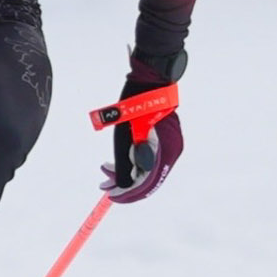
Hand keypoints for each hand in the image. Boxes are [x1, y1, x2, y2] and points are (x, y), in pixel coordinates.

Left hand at [99, 61, 184, 204]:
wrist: (150, 81)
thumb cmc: (135, 106)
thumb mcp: (124, 137)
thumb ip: (126, 164)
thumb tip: (124, 186)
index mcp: (164, 153)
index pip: (146, 184)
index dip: (127, 193)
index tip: (111, 195)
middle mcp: (172, 152)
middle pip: (149, 179)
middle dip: (125, 183)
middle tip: (104, 182)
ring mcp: (172, 146)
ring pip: (149, 169)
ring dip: (129, 172)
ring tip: (107, 169)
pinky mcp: (168, 139)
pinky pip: (152, 158)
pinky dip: (136, 162)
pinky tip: (121, 160)